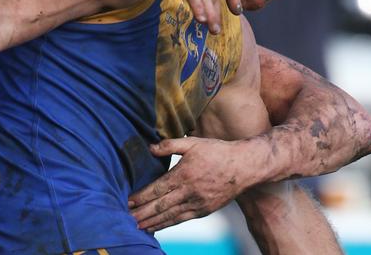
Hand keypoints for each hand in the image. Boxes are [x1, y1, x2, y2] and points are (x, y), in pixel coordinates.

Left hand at [128, 137, 250, 231]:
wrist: (244, 167)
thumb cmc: (218, 152)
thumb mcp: (193, 142)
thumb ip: (170, 144)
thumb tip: (150, 147)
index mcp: (185, 174)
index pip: (158, 189)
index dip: (141, 196)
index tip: (128, 201)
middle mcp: (190, 191)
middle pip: (161, 206)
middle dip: (142, 213)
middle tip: (126, 218)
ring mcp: (198, 203)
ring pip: (170, 216)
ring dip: (152, 222)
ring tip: (136, 226)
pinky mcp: (204, 210)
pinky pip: (181, 219)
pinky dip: (167, 224)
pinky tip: (156, 227)